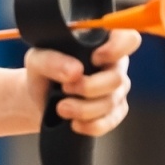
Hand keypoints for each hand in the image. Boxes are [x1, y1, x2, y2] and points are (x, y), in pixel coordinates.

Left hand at [23, 29, 137, 136]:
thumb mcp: (37, 61)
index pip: (128, 39)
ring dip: (84, 108)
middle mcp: (114, 65)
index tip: (94, 59)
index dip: (116, 49)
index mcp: (102, 44)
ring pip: (111, 102)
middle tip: (64, 89)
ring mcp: (116, 90)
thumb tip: (75, 72)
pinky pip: (110, 121)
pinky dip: (91, 125)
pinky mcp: (113, 112)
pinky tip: (74, 123)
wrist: (38, 101)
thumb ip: (51, 60)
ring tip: (61, 108)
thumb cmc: (43, 73)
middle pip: (117, 78)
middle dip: (89, 87)